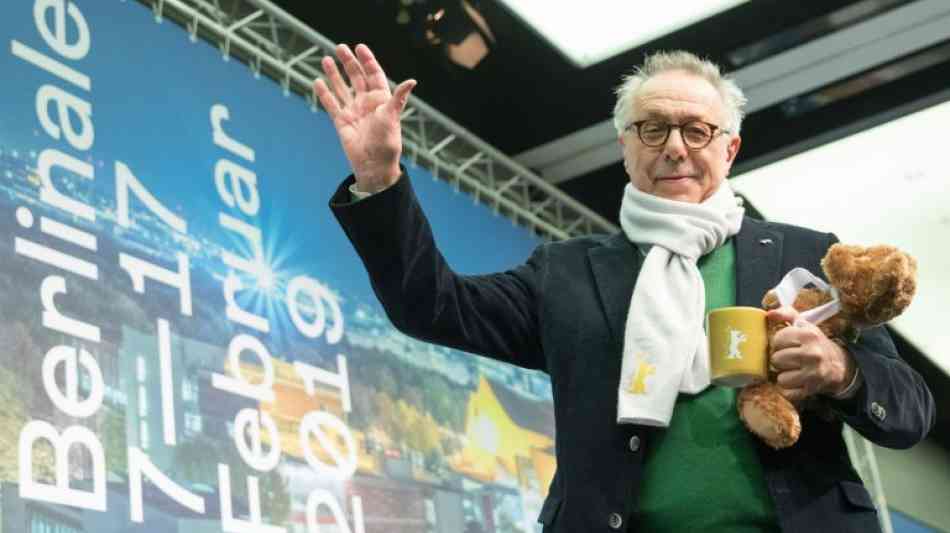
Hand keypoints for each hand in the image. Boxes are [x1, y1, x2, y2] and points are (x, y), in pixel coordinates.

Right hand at [314, 43, 415, 192]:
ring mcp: (353, 112)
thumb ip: (399, 98)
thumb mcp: (393, 117)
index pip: (374, 75)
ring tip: (326, 59)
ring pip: (342, 88)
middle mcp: (367, 104)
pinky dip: (324, 93)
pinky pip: (331, 104)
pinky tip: (318, 82)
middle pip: (356, 78)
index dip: (368, 60)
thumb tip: (412, 81)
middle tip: (339, 47)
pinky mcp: (341, 122)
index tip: (360, 47)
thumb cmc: (387, 142)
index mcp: (381, 100)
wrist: (374, 165)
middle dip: (349, 63)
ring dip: (334, 74)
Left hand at [768, 306, 855, 401]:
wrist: (837, 365)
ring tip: (792, 370)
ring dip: (783, 376)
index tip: (786, 345)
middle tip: (789, 359)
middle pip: (776, 360)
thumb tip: (769, 313)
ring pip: (780, 379)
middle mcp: (813, 354)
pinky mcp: (812, 390)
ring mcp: (813, 374)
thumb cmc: (814, 343)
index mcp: (809, 335)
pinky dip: (788, 389)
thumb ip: (786, 314)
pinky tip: (796, 381)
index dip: (778, 343)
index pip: (777, 340)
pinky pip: (787, 393)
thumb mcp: (803, 325)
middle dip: (779, 360)